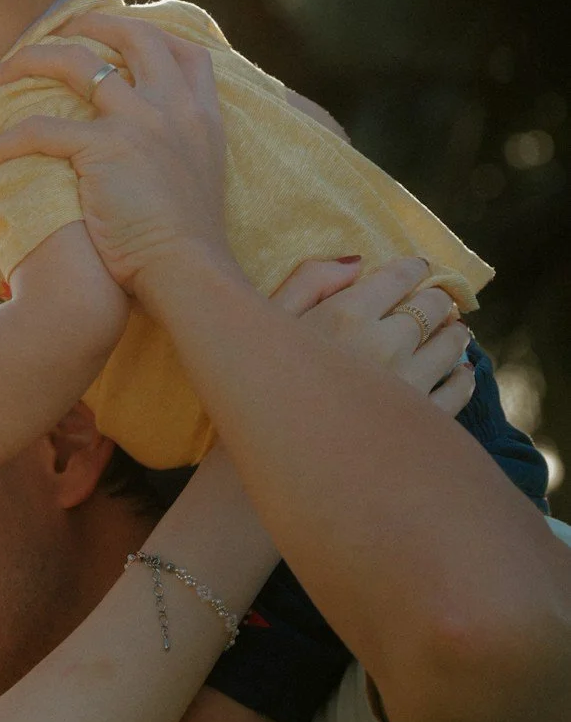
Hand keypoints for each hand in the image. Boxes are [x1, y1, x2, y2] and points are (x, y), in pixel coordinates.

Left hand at [0, 10, 233, 296]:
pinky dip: (3, 144)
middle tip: (62, 30)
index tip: (127, 36)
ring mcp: (139, 122)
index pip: (187, 53)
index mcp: (202, 116)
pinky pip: (39, 129)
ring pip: (77, 64)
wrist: (188, 269)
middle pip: (135, 37)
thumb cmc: (189, 243)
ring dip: (32, 59)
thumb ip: (183, 151)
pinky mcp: (103, 148)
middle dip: (95, 22)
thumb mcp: (203, 179)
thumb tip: (152, 151)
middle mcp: (173, 108)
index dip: (157, 36)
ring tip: (1, 73)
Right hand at [272, 254, 473, 414]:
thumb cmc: (257, 385)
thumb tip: (356, 263)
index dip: (412, 269)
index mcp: (347, 314)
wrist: (262, 458)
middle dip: (435, 299)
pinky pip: (456, 393)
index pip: (399, 277)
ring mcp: (408, 386)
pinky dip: (463, 378)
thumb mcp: (268, 320)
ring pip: (450, 347)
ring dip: (453, 334)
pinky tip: (459, 372)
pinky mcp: (420, 424)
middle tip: (434, 302)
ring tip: (451, 332)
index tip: (416, 269)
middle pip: (432, 308)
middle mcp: (385, 345)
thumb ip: (309, 280)